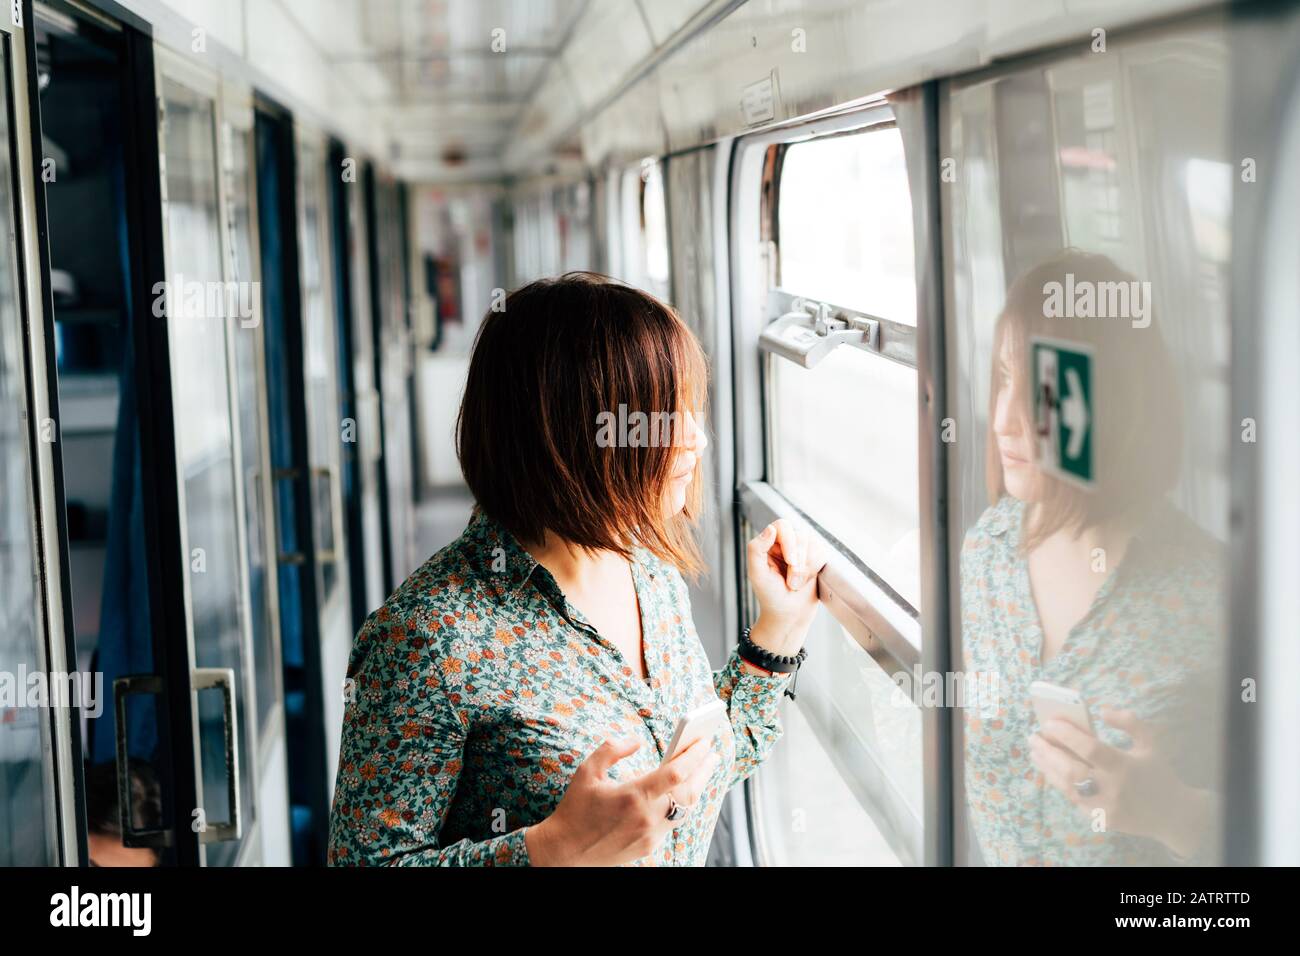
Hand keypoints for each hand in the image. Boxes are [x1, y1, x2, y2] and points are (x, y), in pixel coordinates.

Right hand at [524, 736, 719, 865]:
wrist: (566, 853)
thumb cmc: (575, 809)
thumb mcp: (587, 772)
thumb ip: (611, 750)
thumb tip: (635, 741)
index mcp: (632, 796)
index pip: (676, 773)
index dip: (693, 755)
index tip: (703, 741)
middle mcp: (646, 817)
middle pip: (688, 791)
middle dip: (704, 769)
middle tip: (712, 753)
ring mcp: (650, 834)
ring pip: (684, 808)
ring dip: (696, 787)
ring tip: (703, 770)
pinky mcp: (649, 845)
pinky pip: (673, 821)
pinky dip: (682, 804)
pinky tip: (682, 791)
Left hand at [745, 519, 825, 655]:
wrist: (789, 615)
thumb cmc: (770, 596)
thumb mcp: (757, 574)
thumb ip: (756, 549)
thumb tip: (770, 528)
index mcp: (768, 543)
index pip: (782, 526)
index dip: (789, 541)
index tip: (790, 561)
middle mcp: (785, 544)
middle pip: (800, 535)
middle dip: (799, 560)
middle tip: (791, 582)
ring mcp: (802, 551)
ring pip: (813, 544)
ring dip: (806, 568)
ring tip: (795, 585)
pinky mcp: (815, 559)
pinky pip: (822, 553)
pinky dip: (814, 569)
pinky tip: (806, 581)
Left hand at [1028, 707, 1211, 857]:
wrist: (1174, 815)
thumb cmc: (1157, 772)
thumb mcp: (1150, 742)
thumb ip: (1129, 722)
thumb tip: (1102, 710)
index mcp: (1125, 766)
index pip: (1090, 749)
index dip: (1067, 735)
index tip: (1049, 723)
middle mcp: (1113, 788)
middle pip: (1071, 770)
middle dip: (1047, 751)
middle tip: (1033, 736)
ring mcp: (1105, 807)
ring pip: (1067, 786)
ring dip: (1047, 767)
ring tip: (1035, 751)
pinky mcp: (1100, 820)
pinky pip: (1073, 799)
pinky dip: (1059, 782)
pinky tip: (1049, 769)